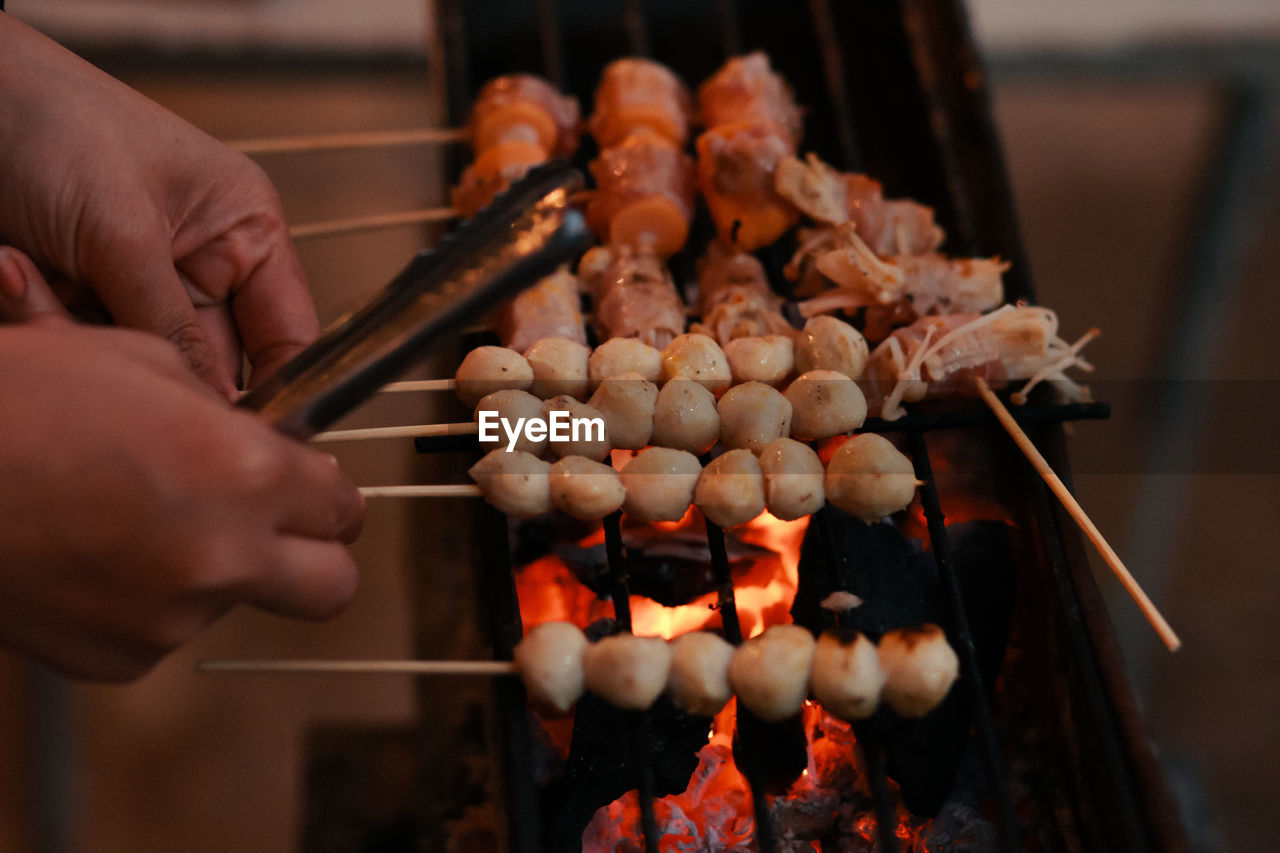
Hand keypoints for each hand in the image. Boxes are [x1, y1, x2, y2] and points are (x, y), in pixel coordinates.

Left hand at [0, 14, 316, 397]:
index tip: (240, 438)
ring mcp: (135, 285)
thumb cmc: (49, 120)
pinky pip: (80, 350)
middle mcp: (200, 265)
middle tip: (122, 371)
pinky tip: (14, 274)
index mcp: (245, 232)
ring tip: (35, 282)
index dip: (275, 392)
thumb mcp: (124, 233)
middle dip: (159, 369)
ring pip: (137, 364)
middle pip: (208, 364)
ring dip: (85, 342)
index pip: (288, 338)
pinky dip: (44, 328)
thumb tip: (216, 414)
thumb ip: (175, 331)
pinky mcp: (77, 298)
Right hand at [0, 320, 363, 679]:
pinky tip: (98, 553)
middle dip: (316, 557)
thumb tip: (270, 442)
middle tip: (279, 531)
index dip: (327, 494)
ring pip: (239, 603)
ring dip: (215, 571)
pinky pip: (166, 630)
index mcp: (245, 472)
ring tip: (139, 520)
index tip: (310, 489)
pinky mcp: (119, 658)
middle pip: (332, 587)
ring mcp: (171, 617)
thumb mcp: (142, 362)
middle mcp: (223, 556)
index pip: (344, 506)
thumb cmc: (20, 400)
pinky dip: (150, 600)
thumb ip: (229, 414)